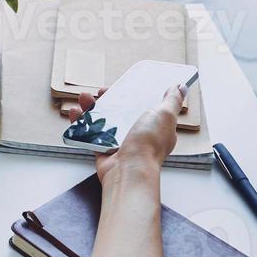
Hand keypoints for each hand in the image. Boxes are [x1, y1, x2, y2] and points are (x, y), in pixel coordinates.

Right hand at [64, 84, 183, 179]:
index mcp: (154, 126)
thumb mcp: (165, 115)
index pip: (143, 105)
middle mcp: (137, 134)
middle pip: (120, 111)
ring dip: (91, 107)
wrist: (128, 170)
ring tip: (84, 99)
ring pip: (102, 120)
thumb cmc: (148, 144)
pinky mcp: (102, 149)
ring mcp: (119, 142)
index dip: (132, 94)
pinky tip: (75, 113)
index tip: (121, 86)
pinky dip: (80, 122)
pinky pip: (89, 133)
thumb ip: (172, 100)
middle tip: (101, 92)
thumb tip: (181, 87)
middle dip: (108, 99)